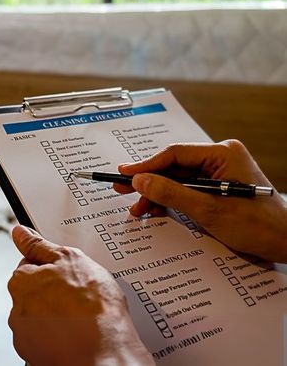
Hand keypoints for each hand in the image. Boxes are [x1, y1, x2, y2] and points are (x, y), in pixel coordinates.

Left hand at [8, 225, 152, 365]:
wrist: (106, 352)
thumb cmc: (92, 306)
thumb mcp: (69, 258)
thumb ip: (39, 244)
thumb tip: (20, 232)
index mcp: (21, 281)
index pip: (29, 265)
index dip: (51, 267)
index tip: (66, 273)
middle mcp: (17, 308)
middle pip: (34, 292)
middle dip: (52, 291)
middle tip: (78, 294)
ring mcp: (25, 335)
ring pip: (40, 316)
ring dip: (55, 314)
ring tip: (81, 316)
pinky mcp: (35, 355)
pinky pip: (45, 339)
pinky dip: (57, 336)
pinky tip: (77, 333)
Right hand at [115, 140, 286, 262]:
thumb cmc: (258, 226)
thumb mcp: (208, 211)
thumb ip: (171, 193)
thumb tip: (139, 180)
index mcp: (222, 154)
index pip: (175, 154)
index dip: (146, 166)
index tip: (124, 175)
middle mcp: (220, 158)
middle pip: (174, 167)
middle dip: (149, 182)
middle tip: (122, 190)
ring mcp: (220, 172)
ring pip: (178, 180)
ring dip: (158, 195)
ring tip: (138, 209)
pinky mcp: (218, 188)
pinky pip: (188, 190)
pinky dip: (172, 201)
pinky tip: (157, 211)